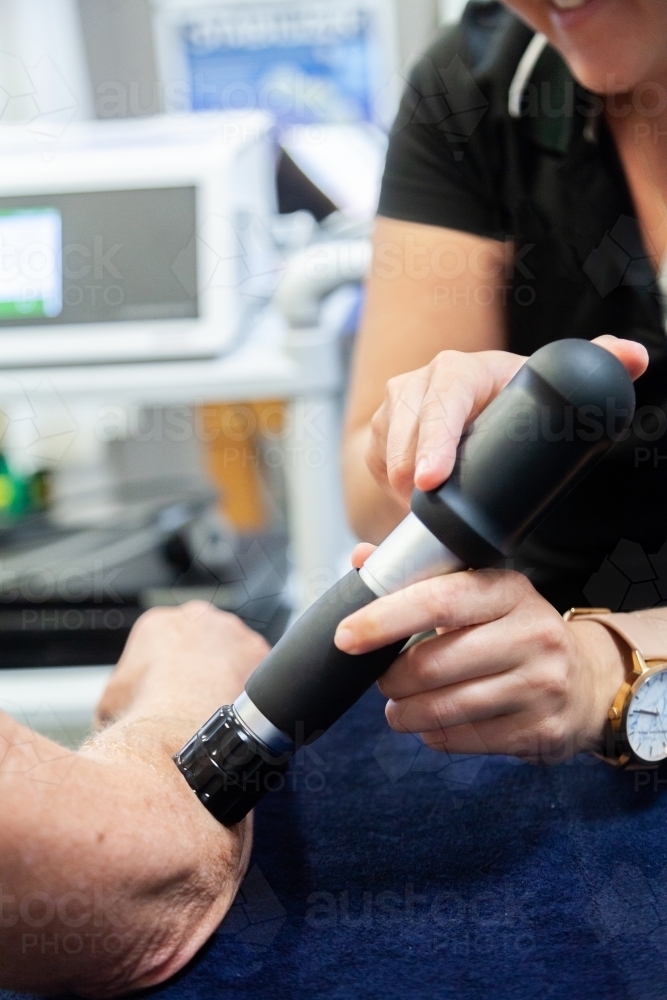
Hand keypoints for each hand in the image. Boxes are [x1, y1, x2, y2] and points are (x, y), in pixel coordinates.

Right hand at [95, 602, 267, 728]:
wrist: (181, 717)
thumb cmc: (145, 707)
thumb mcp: (109, 703)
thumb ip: (115, 699)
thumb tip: (111, 715)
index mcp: (158, 623)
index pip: (165, 640)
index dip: (167, 667)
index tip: (171, 687)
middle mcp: (198, 616)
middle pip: (202, 638)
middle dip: (201, 661)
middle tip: (199, 693)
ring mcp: (231, 630)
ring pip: (232, 649)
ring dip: (229, 669)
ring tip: (221, 699)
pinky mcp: (257, 649)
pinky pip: (257, 666)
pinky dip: (250, 683)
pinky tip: (240, 702)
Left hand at [335, 551, 628, 762]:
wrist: (586, 681)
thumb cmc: (514, 630)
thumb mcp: (480, 593)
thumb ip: (421, 577)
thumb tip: (363, 558)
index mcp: (509, 590)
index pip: (438, 600)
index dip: (384, 619)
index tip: (346, 636)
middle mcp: (532, 635)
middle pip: (433, 664)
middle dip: (391, 678)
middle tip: (383, 679)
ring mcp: (540, 685)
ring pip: (444, 709)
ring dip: (405, 713)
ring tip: (399, 707)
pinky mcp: (539, 730)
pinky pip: (463, 740)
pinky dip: (434, 734)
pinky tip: (435, 723)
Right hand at [366, 335, 647, 508]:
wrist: (482, 409)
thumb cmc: (514, 403)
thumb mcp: (549, 389)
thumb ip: (596, 366)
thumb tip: (634, 357)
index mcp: (458, 370)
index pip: (440, 403)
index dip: (434, 443)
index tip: (433, 481)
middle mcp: (418, 383)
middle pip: (402, 436)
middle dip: (412, 479)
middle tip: (434, 513)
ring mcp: (392, 408)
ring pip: (384, 455)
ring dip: (401, 487)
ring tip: (430, 508)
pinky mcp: (376, 432)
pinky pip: (373, 466)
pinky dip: (389, 488)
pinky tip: (412, 501)